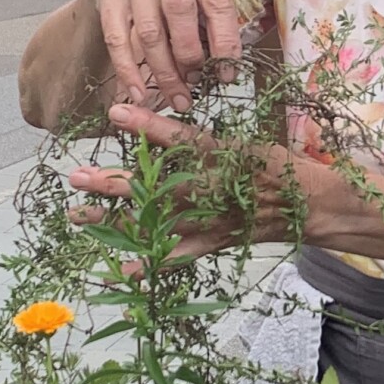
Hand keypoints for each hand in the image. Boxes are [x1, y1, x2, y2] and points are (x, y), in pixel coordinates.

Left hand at [69, 104, 309, 263]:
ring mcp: (208, 221)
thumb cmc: (275, 166)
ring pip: (155, 222)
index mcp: (222, 158)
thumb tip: (163, 127)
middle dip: (113, 183)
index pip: (179, 139)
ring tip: (78, 216)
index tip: (114, 112)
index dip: (146, 126)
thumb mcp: (244, 140)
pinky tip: (119, 271)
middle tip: (76, 176)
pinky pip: (175, 257)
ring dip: (114, 221)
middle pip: (154, 188)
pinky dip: (147, 266)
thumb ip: (202, 139)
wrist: (307, 205)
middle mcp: (211, 190)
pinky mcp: (211, 242)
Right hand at [84, 0, 242, 111]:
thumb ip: (213, 22)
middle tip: (195, 86)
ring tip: (176, 97)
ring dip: (164, 72)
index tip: (226, 76)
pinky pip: (116, 38)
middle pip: (180, 13)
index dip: (225, 44)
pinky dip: (129, 71)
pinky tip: (138, 93)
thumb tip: (224, 71)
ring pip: (149, 31)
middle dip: (190, 57)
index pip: (218, 4)